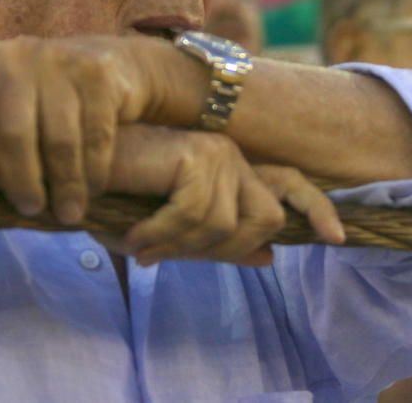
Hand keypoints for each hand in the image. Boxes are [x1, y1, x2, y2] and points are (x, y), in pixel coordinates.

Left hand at [0, 35, 196, 222]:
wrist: (112, 64)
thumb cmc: (44, 95)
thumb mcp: (9, 96)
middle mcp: (21, 55)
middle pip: (13, 126)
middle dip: (22, 176)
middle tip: (30, 209)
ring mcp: (62, 61)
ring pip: (60, 137)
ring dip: (66, 182)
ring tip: (68, 213)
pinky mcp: (99, 74)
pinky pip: (96, 134)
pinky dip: (95, 168)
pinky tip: (94, 188)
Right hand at [105, 126, 343, 265]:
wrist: (76, 170)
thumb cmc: (116, 201)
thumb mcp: (174, 233)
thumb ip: (219, 242)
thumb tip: (270, 257)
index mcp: (232, 172)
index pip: (289, 185)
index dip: (316, 209)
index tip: (335, 239)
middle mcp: (233, 158)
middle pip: (266, 219)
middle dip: (228, 250)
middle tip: (172, 256)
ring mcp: (218, 153)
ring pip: (228, 225)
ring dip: (182, 247)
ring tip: (144, 245)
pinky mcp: (198, 155)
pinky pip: (198, 216)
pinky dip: (164, 236)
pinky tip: (137, 236)